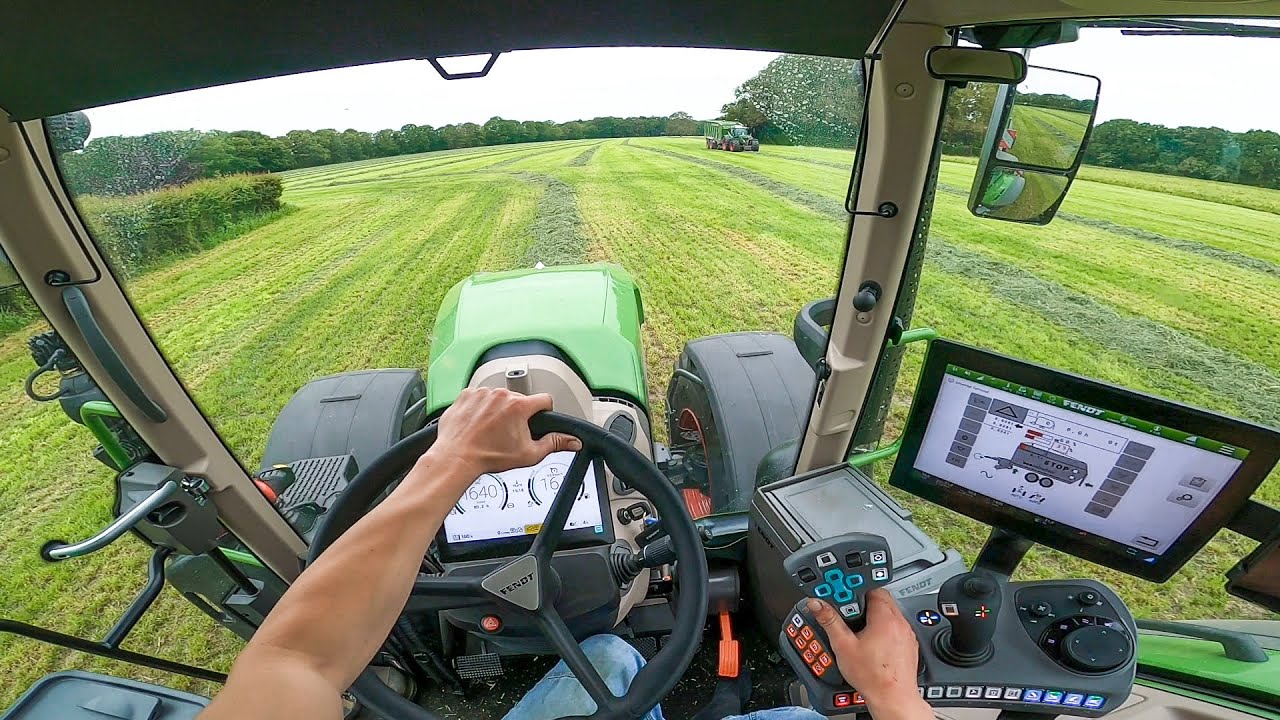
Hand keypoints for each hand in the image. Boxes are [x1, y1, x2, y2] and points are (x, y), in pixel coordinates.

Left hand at [426, 388, 580, 482]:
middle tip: (508, 432)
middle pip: (519, 400)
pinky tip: (478, 424)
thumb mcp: (529, 454)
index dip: (544, 411)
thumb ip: (554, 443)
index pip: (544, 399)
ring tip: (490, 429)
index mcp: (519, 406)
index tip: (536, 419)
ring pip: (498, 398)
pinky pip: (480, 397)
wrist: (457, 457)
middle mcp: (501, 395)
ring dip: (497, 410)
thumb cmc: (488, 457)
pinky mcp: (466, 394)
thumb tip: (573, 441)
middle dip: (517, 414)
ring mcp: (482, 393)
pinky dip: (480, 407)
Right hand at [809, 590, 931, 719]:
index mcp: (884, 618)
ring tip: (859, 626)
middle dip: (864, 600)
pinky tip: (874, 640)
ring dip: (875, 613)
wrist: (893, 698)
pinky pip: (897, 626)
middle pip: (882, 598)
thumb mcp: (843, 646)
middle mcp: (899, 622)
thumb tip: (818, 605)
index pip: (871, 588)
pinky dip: (885, 627)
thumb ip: (830, 622)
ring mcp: (907, 634)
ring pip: (891, 612)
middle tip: (849, 610)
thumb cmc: (872, 677)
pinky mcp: (909, 644)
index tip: (843, 594)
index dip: (855, 588)